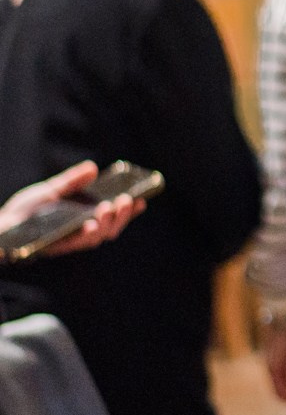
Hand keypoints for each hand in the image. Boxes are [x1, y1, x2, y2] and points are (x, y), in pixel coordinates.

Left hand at [0, 162, 144, 258]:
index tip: (142, 200)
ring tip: (109, 207)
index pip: (112, 216)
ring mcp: (70, 240)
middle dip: (122, 216)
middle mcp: (81, 231)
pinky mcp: (57, 246)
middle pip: (111, 228)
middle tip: (127, 200)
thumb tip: (93, 168)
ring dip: (107, 223)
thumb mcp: (51, 189)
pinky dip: (87, 234)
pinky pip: (77, 243)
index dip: (129, 211)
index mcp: (84, 218)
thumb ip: (72, 181)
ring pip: (98, 237)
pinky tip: (92, 224)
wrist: (1, 225)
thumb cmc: (25, 210)